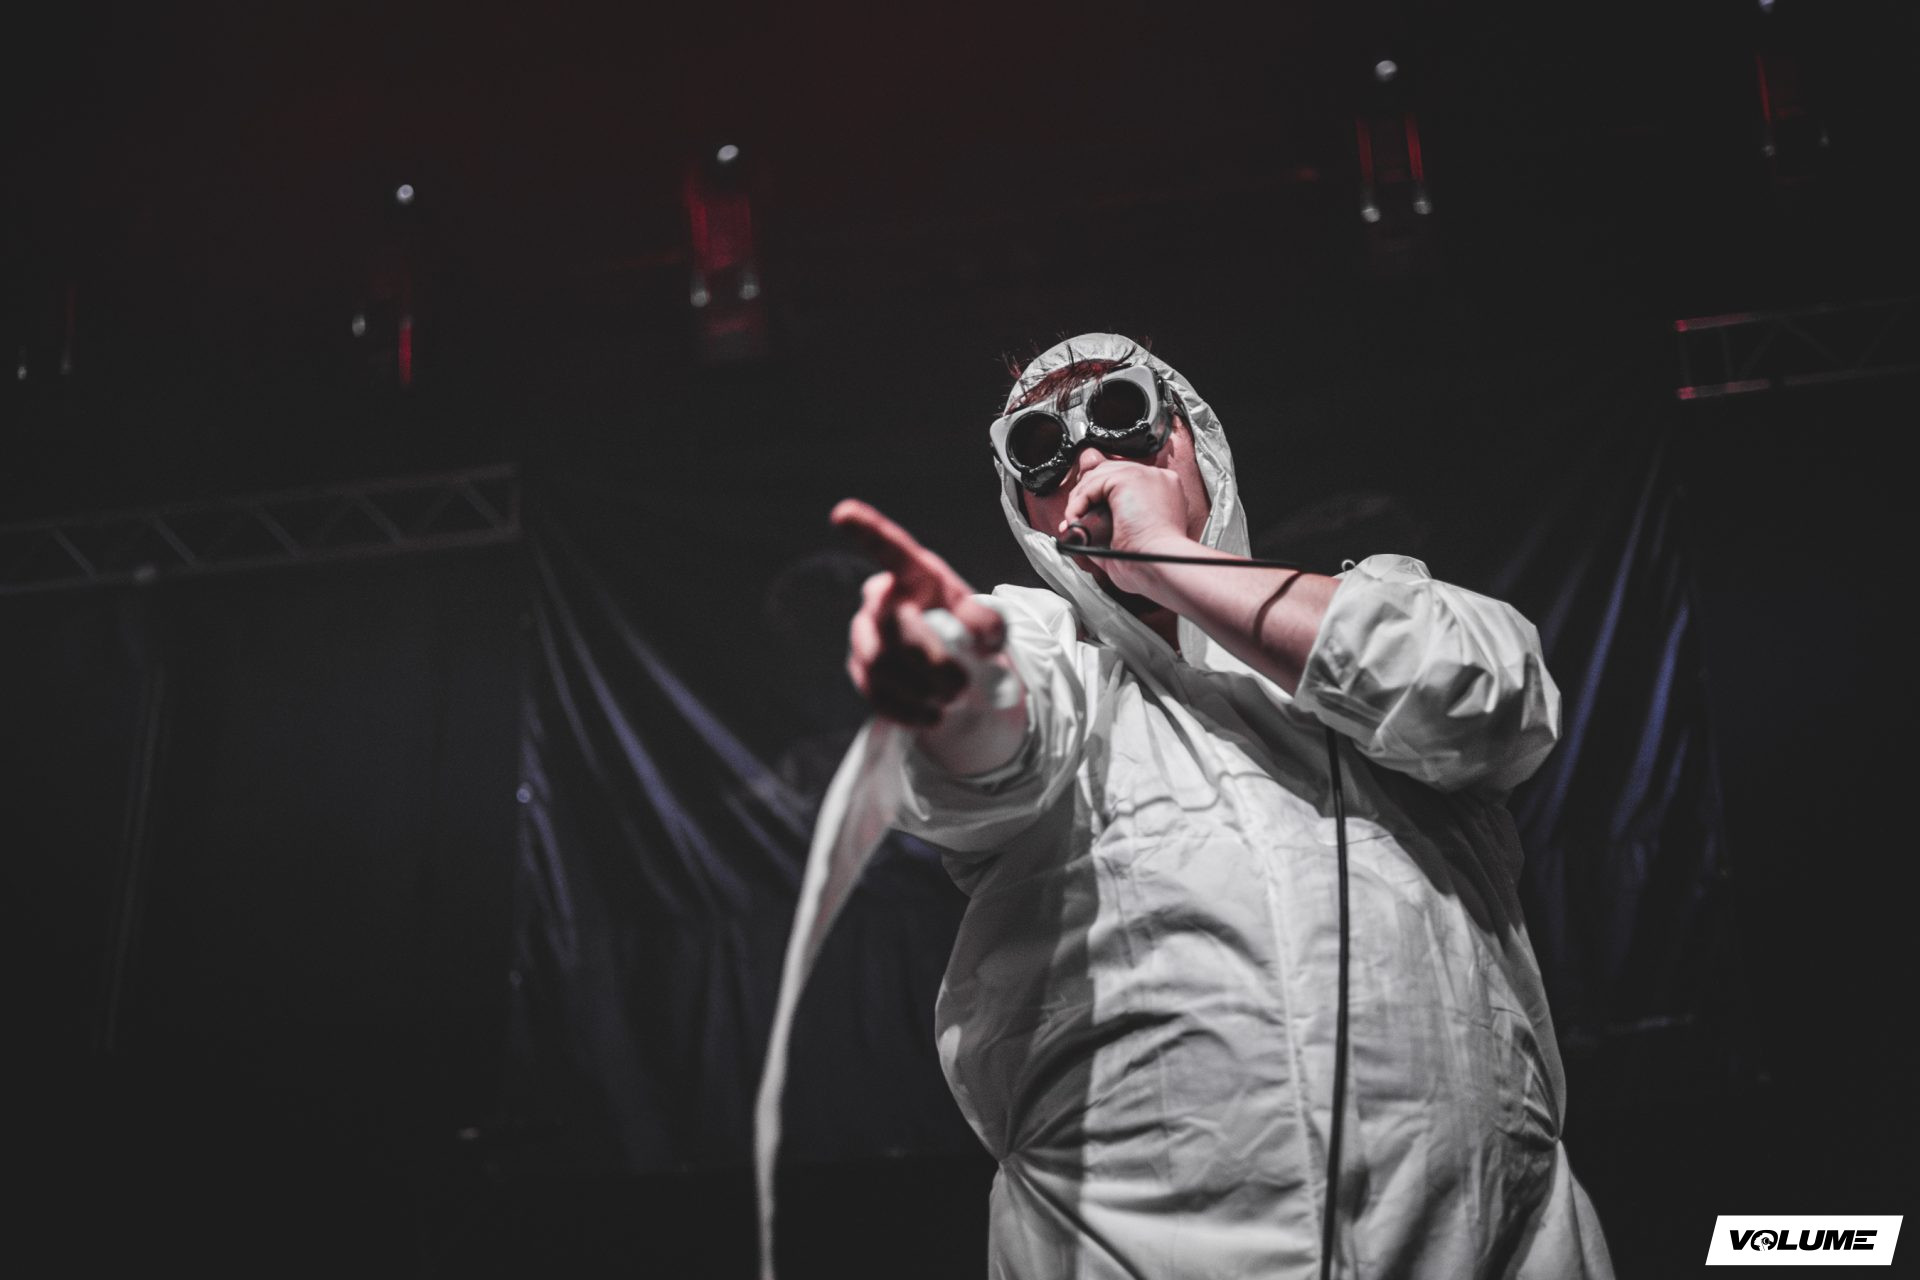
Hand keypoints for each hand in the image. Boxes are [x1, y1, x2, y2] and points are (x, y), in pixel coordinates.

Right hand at [834, 499, 1005, 727]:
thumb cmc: (969, 634)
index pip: (888, 549)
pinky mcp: (859, 670)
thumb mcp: (989, 622)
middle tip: (962, 686)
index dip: (866, 530)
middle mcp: (881, 599)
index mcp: (914, 575)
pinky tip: (932, 717)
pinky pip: (875, 693)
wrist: (958, 673)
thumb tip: (981, 639)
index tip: (842, 512)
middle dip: (932, 663)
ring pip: (881, 664)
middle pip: (895, 628)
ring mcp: (864, 634)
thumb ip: (989, 623)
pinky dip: (908, 711)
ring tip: (951, 702)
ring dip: (921, 690)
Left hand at [1058, 459, 1200, 597]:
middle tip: (1076, 521)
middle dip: (1086, 496)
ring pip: (1097, 477)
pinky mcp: (1128, 478)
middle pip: (1109, 473)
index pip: (1123, 481)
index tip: (1085, 518)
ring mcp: (1144, 475)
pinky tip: (1075, 522)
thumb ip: (1106, 529)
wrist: (1161, 566)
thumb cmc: (1151, 564)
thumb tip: (1079, 529)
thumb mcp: (1130, 542)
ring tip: (1075, 526)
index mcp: (1163, 491)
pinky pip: (1091, 485)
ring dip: (1079, 501)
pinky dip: (1077, 505)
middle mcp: (1156, 478)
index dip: (1100, 498)